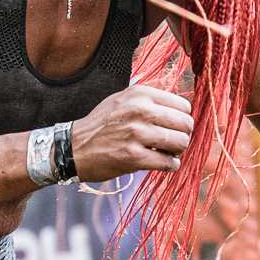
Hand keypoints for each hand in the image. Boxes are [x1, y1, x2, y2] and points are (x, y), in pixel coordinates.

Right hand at [70, 85, 194, 181]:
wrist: (73, 147)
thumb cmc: (101, 125)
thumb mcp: (123, 99)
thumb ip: (150, 100)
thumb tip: (182, 110)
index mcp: (140, 94)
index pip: (183, 106)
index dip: (181, 119)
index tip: (172, 128)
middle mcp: (140, 110)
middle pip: (186, 124)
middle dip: (182, 136)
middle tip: (171, 143)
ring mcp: (136, 133)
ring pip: (180, 143)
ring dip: (176, 152)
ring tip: (165, 153)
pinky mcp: (134, 156)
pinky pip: (169, 163)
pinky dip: (170, 166)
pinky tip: (160, 163)